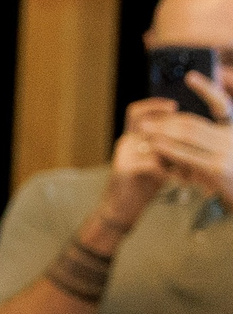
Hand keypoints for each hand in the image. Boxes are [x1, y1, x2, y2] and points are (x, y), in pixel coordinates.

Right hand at [92, 100, 176, 245]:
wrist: (122, 207)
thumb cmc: (142, 183)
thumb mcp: (156, 160)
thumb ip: (165, 147)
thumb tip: (188, 136)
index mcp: (131, 137)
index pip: (137, 112)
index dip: (154, 105)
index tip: (174, 106)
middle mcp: (125, 142)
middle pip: (148, 123)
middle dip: (173, 132)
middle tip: (192, 145)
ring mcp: (123, 154)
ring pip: (155, 144)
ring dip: (176, 157)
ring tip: (188, 171)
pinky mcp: (124, 169)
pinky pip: (153, 162)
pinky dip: (170, 171)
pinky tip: (178, 180)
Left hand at [145, 71, 232, 204]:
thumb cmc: (230, 174)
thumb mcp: (223, 150)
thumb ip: (209, 135)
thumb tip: (181, 119)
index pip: (222, 103)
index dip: (207, 89)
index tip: (190, 77)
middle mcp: (231, 136)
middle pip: (194, 123)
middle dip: (167, 121)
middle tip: (145, 122)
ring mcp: (226, 152)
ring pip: (188, 136)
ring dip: (163, 133)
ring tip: (145, 132)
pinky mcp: (217, 168)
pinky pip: (187, 155)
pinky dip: (169, 149)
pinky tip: (156, 147)